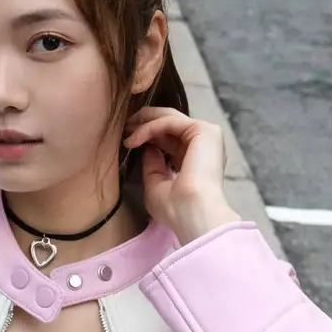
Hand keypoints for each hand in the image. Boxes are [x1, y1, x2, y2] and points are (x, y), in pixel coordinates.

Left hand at [123, 107, 240, 242]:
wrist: (191, 213)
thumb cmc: (176, 209)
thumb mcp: (156, 184)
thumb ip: (153, 164)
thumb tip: (147, 147)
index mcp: (196, 160)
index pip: (170, 139)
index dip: (148, 135)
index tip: (126, 139)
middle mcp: (204, 146)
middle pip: (170, 124)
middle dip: (144, 123)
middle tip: (124, 127)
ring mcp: (207, 136)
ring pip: (169, 118)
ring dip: (144, 122)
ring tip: (126, 131)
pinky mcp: (205, 131)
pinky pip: (169, 122)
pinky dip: (148, 128)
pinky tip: (133, 139)